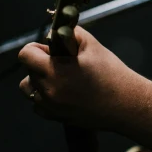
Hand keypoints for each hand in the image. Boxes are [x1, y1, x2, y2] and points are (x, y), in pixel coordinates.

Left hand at [18, 26, 137, 129]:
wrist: (126, 105)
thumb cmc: (111, 73)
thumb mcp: (92, 46)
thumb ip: (70, 34)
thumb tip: (56, 33)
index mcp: (55, 70)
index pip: (25, 55)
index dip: (36, 48)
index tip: (50, 50)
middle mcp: (48, 90)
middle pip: (28, 71)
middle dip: (40, 64)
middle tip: (61, 63)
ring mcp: (51, 107)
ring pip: (29, 89)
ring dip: (38, 81)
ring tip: (58, 78)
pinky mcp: (56, 118)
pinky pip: (38, 105)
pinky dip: (45, 98)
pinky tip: (62, 92)